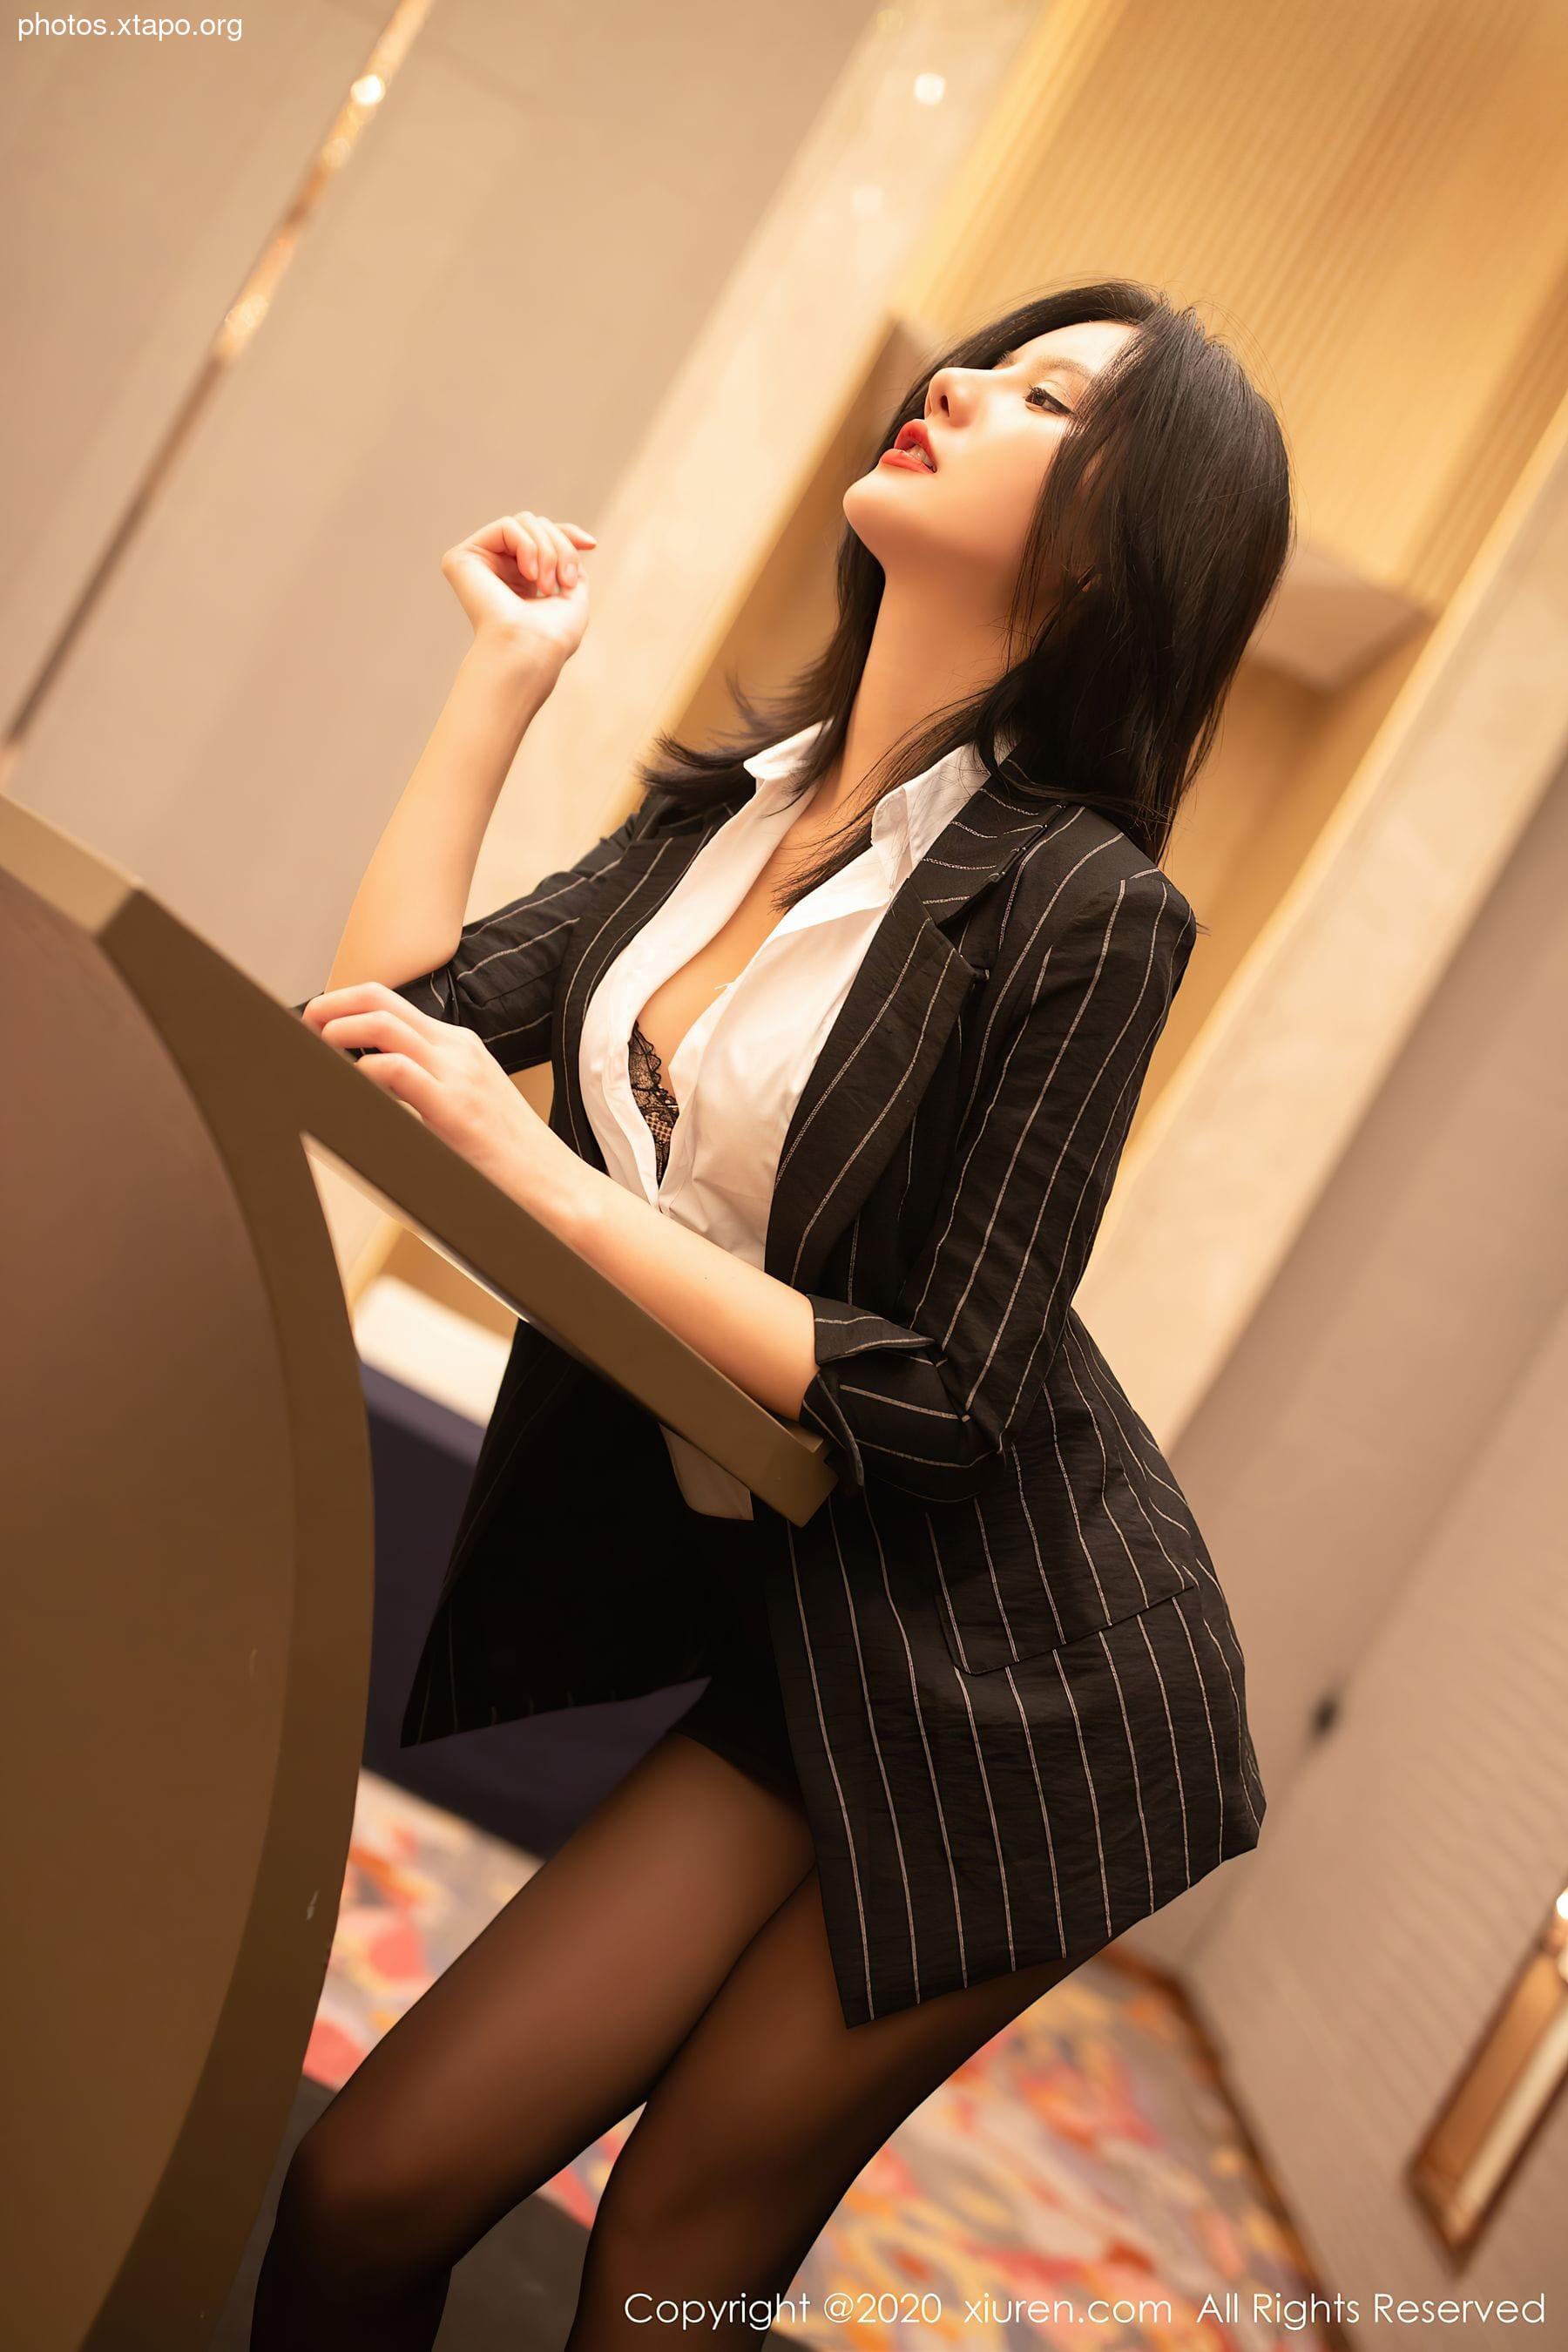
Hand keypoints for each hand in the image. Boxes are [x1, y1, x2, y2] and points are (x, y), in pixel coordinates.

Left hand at [300, 982, 586, 1224]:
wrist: (554, 1187)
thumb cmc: (507, 1158)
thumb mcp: (466, 1105)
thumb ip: (426, 1087)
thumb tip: (374, 1087)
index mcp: (459, 1045)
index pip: (391, 1003)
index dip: (344, 1004)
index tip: (317, 1022)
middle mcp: (457, 1049)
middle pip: (380, 999)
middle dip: (331, 1005)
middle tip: (302, 1023)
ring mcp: (457, 1074)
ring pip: (382, 1025)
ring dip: (337, 1030)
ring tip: (314, 1048)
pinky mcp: (453, 1107)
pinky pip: (395, 1070)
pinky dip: (360, 1070)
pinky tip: (347, 1085)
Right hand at [440, 509, 596, 675]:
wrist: (531, 651)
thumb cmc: (553, 636)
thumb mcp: (573, 595)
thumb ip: (569, 564)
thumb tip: (571, 541)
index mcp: (517, 580)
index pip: (540, 538)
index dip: (566, 534)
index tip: (591, 545)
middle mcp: (495, 569)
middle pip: (536, 526)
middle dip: (561, 548)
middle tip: (566, 582)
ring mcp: (477, 562)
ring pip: (524, 522)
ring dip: (547, 550)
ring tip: (547, 585)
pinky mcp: (461, 558)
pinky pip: (506, 526)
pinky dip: (527, 547)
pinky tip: (529, 576)